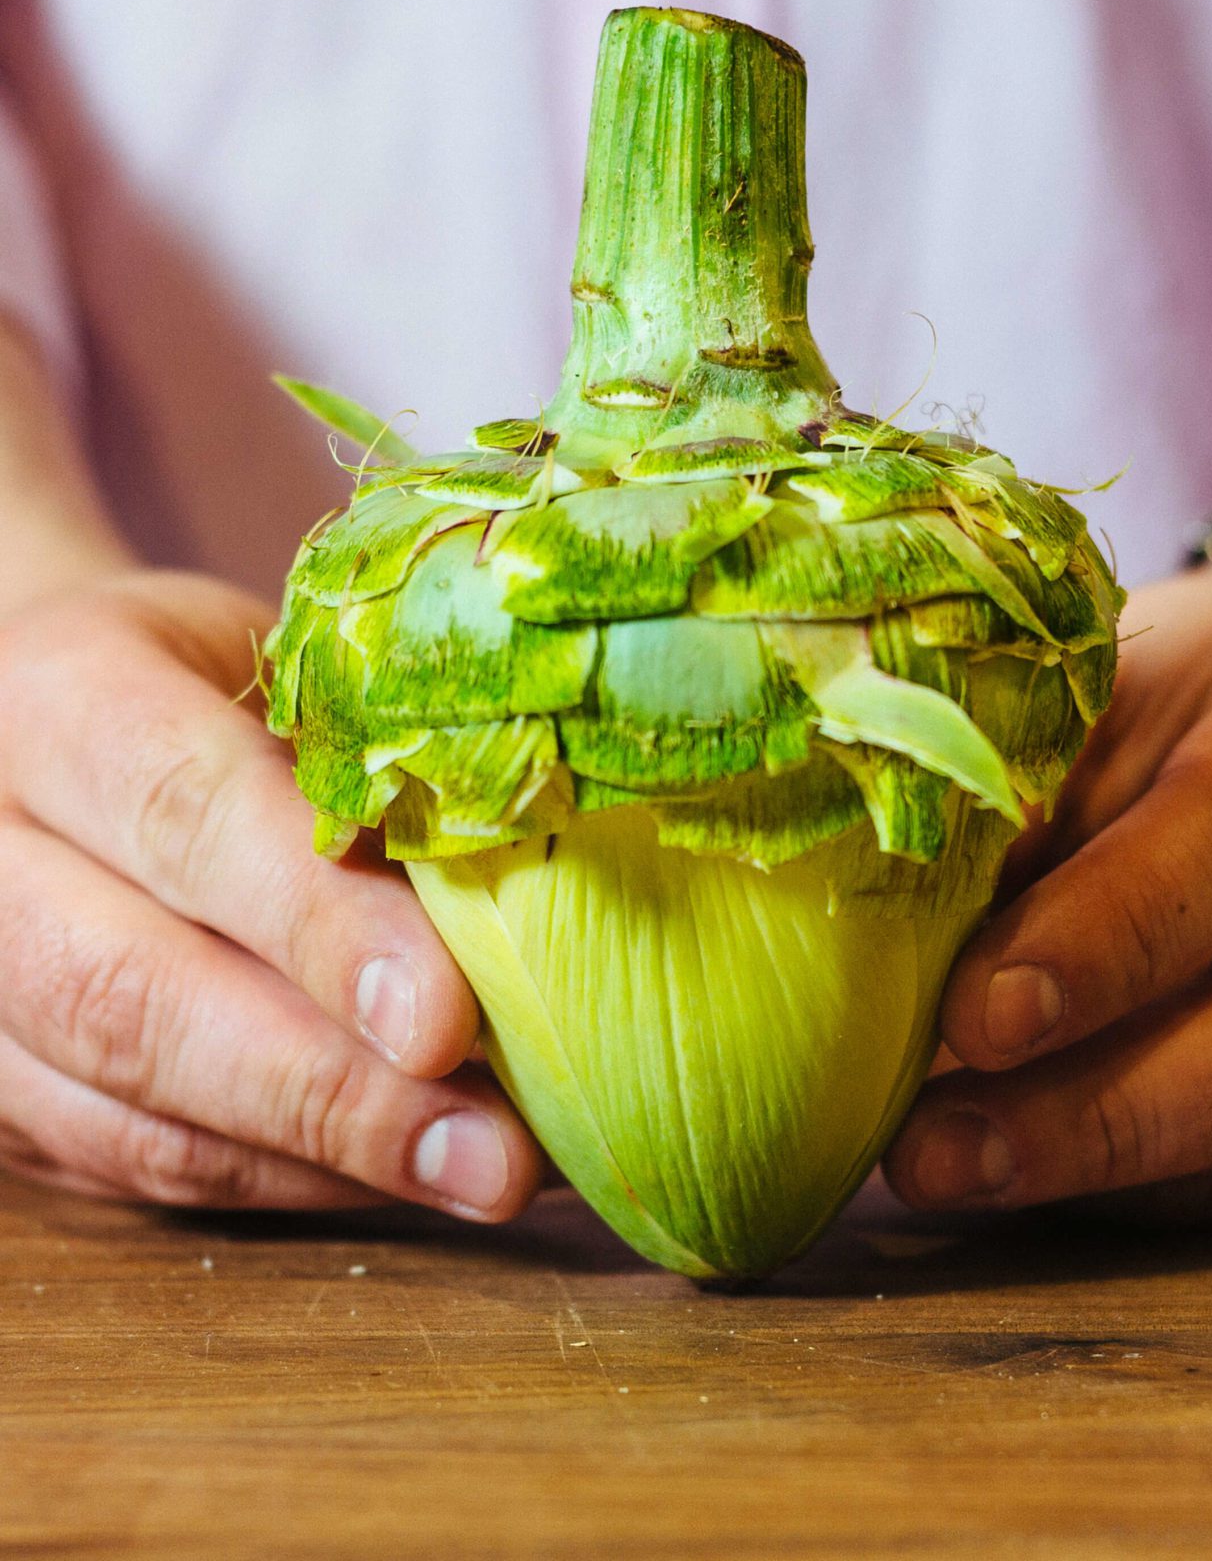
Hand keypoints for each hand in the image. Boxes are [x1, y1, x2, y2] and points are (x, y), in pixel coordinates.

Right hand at [0, 569, 541, 1217]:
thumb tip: (527, 894)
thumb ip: (363, 762)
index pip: (180, 812)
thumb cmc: (205, 681)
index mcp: (57, 696)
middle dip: (324, 1085)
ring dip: (318, 1157)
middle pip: (129, 993)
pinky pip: (135, 1166)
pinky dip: (285, 1181)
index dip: (315, 923)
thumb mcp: (279, 663)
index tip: (445, 1017)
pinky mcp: (4, 1091)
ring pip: (124, 1110)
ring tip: (481, 1173)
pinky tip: (406, 1174)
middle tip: (490, 1147)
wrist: (53, 723)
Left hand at [883, 507, 1211, 1222]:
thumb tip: (882, 911)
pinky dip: (1139, 1172)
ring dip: (1107, 1159)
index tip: (978, 1016)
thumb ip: (1036, 783)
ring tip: (946, 1169)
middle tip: (932, 1152)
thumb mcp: (1127, 680)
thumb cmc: (1208, 679)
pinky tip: (1022, 1168)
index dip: (1111, 936)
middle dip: (1106, 1108)